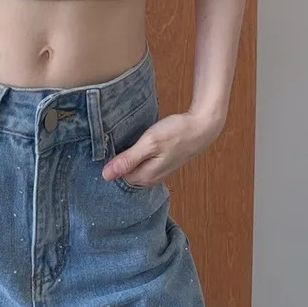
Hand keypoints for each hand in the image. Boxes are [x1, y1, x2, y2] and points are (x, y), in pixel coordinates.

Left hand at [101, 110, 223, 187]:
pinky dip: (138, 153)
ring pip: (135, 166)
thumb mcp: (149, 143)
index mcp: (145, 176)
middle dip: (119, 159)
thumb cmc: (177, 133)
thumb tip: (105, 175)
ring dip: (129, 155)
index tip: (109, 143)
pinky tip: (139, 142)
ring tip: (126, 139)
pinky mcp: (162, 162)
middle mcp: (151, 178)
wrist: (202, 127)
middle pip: (125, 172)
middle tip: (115, 139)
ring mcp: (158, 171)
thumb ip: (128, 159)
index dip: (112, 159)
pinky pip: (143, 162)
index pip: (117, 175)